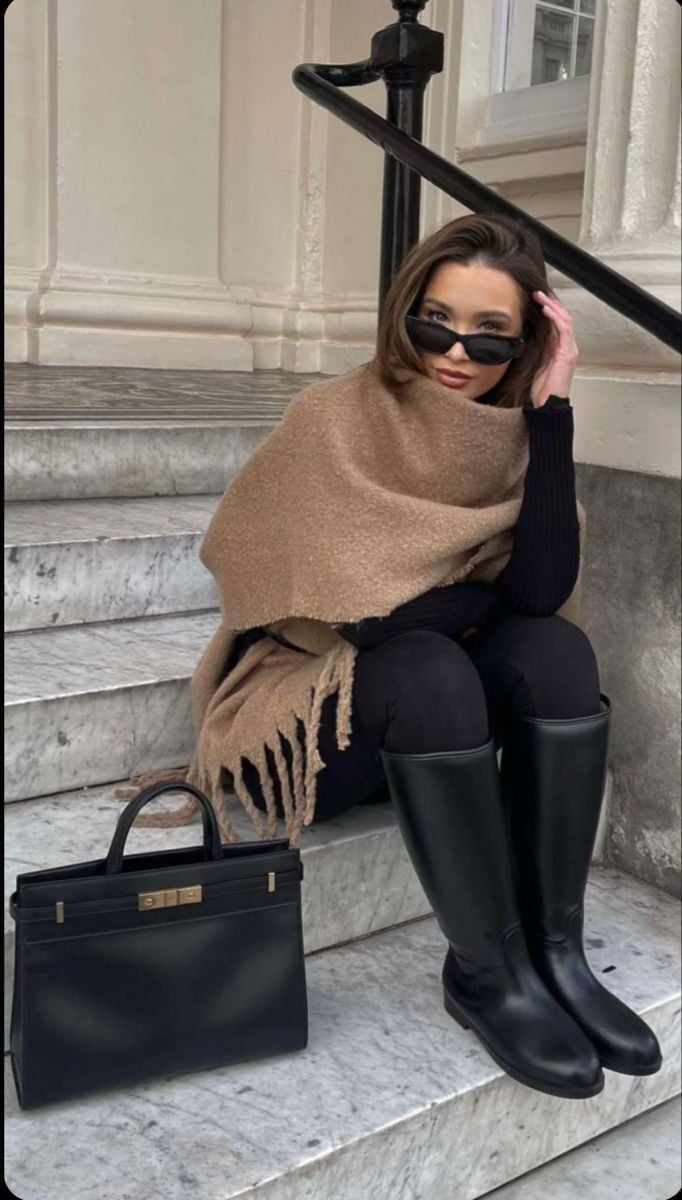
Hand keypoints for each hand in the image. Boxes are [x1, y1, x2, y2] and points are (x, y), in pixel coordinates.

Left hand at [529, 289, 578, 407]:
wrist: (548, 404)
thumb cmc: (542, 388)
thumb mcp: (536, 363)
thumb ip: (537, 348)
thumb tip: (529, 333)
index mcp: (559, 347)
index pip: (556, 321)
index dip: (547, 308)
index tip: (535, 298)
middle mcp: (566, 346)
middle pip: (562, 317)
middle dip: (550, 302)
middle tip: (537, 291)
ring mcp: (569, 348)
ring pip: (564, 319)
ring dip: (552, 305)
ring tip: (540, 296)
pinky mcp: (568, 353)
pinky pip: (564, 329)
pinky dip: (556, 317)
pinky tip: (546, 309)